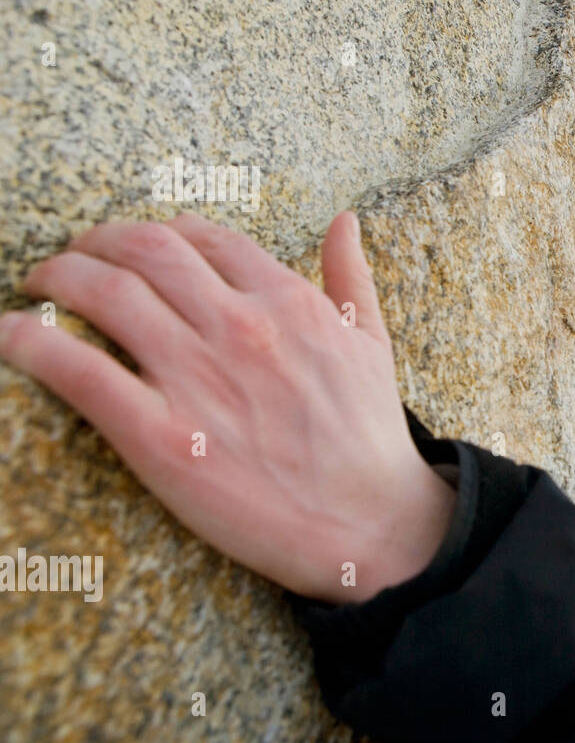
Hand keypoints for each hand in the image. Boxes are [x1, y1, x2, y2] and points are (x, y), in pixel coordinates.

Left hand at [0, 211, 454, 604]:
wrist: (367, 521)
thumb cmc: (370, 436)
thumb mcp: (371, 343)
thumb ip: (350, 277)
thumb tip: (343, 221)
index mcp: (288, 300)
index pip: (203, 237)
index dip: (158, 231)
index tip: (135, 245)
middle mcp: (239, 325)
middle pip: (143, 250)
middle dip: (95, 241)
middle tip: (72, 258)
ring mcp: (197, 378)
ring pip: (102, 294)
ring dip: (55, 277)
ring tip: (39, 286)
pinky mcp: (158, 436)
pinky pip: (76, 370)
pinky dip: (30, 343)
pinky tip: (11, 336)